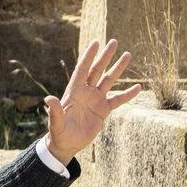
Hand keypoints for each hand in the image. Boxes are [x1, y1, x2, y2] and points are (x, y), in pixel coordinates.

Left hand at [44, 39, 143, 163]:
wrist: (67, 145)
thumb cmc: (59, 133)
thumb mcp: (56, 123)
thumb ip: (55, 111)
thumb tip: (48, 99)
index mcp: (74, 92)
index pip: (82, 70)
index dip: (88, 56)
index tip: (96, 42)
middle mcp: (86, 92)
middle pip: (97, 70)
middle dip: (105, 56)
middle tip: (114, 42)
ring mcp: (96, 100)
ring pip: (109, 80)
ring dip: (118, 69)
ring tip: (128, 55)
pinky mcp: (103, 110)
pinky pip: (118, 100)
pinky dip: (127, 94)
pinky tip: (138, 87)